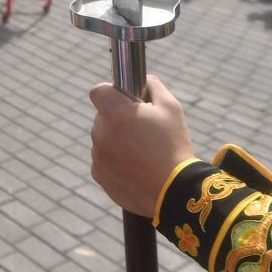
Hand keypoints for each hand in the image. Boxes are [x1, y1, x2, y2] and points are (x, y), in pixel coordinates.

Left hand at [90, 75, 193, 216]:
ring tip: (142, 152)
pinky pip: (104, 160)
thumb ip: (153, 86)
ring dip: (116, 141)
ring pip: (103, 139)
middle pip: (103, 117)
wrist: (173, 190)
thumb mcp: (171, 107)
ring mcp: (97, 156)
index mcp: (115, 113)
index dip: (111, 92)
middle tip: (142, 130)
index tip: (124, 100)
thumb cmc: (173, 145)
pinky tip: (136, 167)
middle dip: (118, 119)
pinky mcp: (99, 175)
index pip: (98, 91)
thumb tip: (142, 80)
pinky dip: (115, 161)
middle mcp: (100, 133)